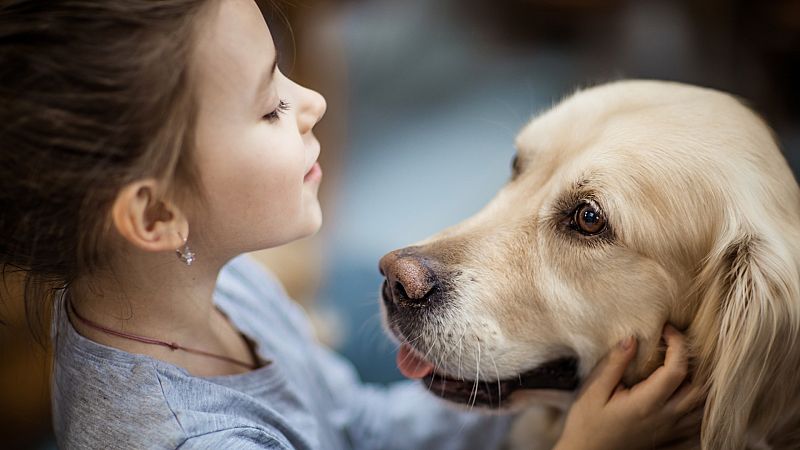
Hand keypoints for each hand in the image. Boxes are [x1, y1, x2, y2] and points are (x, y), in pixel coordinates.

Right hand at [554, 325, 703, 449]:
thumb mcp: (593, 391)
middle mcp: (664, 418)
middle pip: (699, 388)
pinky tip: (687, 395)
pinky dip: (700, 406)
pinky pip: (697, 424)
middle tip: (677, 346)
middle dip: (695, 362)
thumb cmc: (586, 424)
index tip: (667, 329)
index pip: (677, 370)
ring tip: (685, 366)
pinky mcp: (669, 440)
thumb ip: (614, 364)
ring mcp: (669, 432)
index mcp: (646, 403)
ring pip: (702, 407)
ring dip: (700, 383)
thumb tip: (632, 339)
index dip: (678, 344)